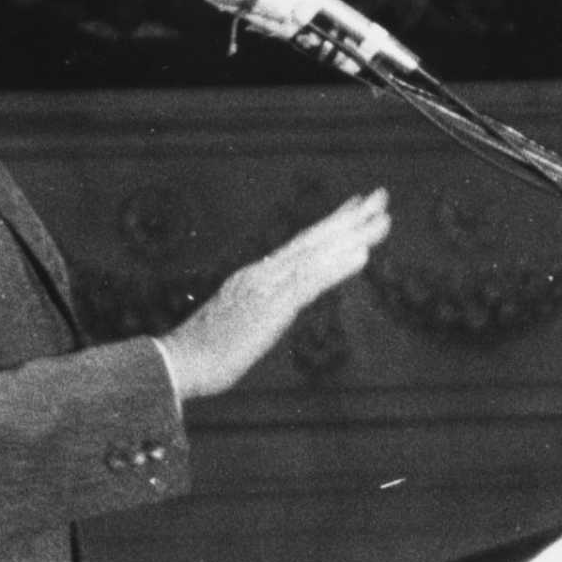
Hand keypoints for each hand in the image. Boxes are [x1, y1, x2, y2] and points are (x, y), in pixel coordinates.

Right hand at [162, 190, 392, 401]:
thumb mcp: (240, 325)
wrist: (178, 364)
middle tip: (381, 196)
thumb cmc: (205, 353)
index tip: (355, 208)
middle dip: (349, 218)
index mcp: (256, 277)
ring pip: (317, 253)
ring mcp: (267, 286)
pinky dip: (336, 264)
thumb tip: (275, 309)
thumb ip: (259, 311)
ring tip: (383, 217)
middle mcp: (263, 273)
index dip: (330, 225)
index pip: (300, 245)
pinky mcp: (271, 306)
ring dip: (353, 234)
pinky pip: (310, 280)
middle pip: (313, 239)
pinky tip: (362, 253)